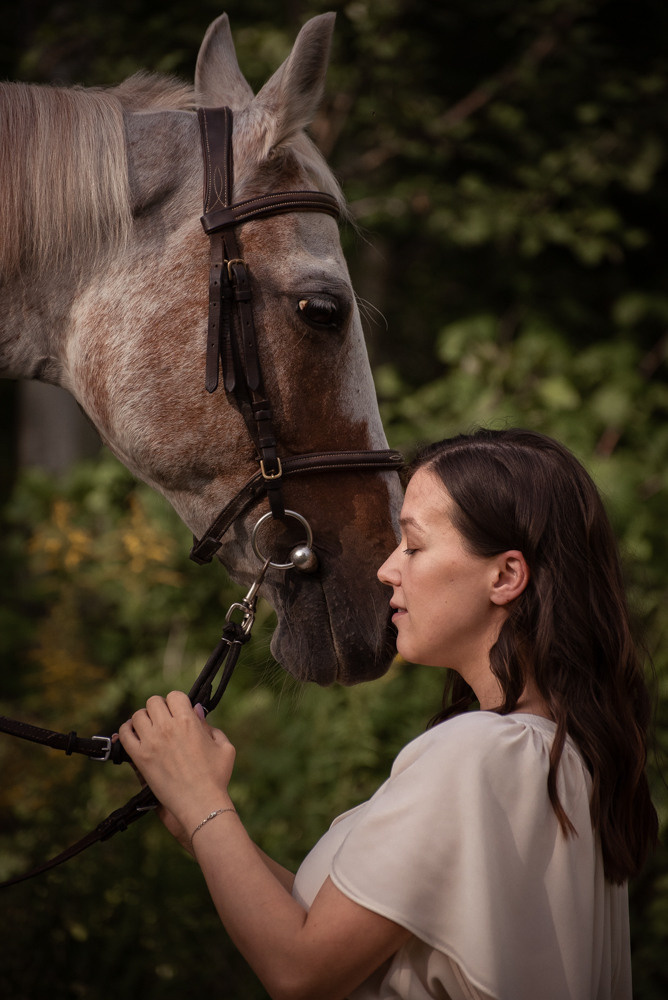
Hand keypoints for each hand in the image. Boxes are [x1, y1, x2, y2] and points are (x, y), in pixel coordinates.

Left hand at [118, 691, 235, 833]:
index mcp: (188, 721)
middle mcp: (168, 727)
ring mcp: (152, 742)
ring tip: (149, 730)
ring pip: (137, 716)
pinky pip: (124, 735)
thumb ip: (210, 726)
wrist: (200, 803)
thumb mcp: (224, 747)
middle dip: (159, 709)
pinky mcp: (140, 758)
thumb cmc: (216, 777)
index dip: (176, 703)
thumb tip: (196, 710)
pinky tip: (134, 736)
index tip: (178, 713)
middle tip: (163, 722)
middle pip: (153, 702)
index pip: (174, 696)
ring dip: (143, 720)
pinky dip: (126, 732)